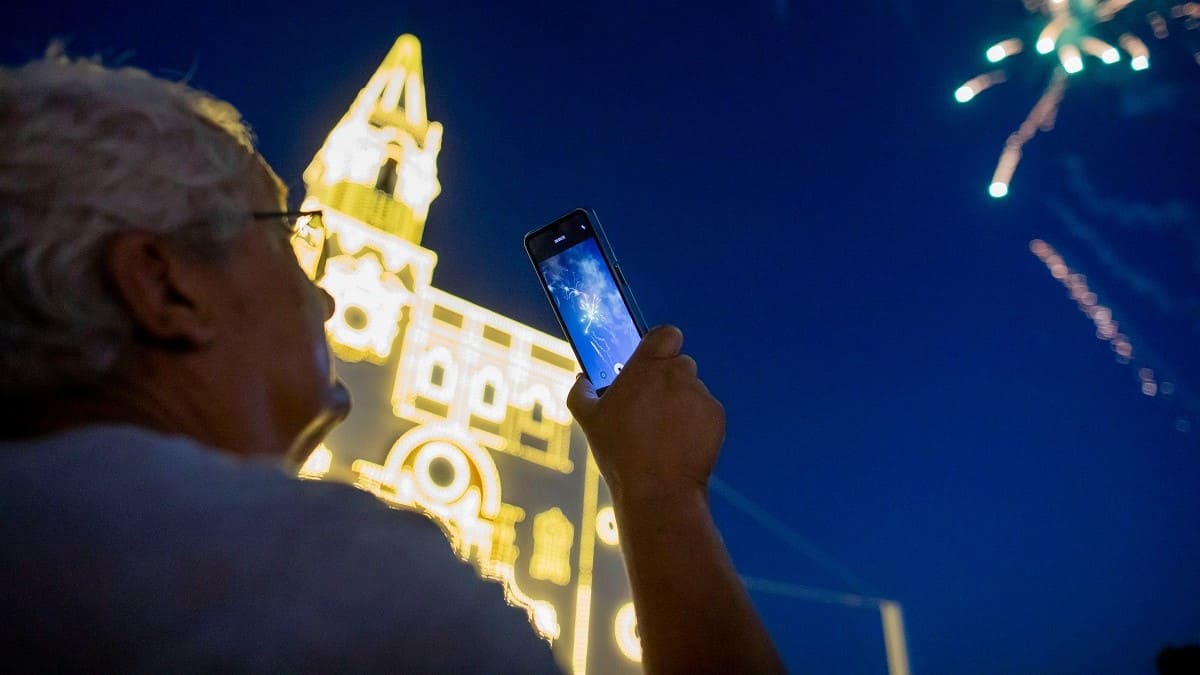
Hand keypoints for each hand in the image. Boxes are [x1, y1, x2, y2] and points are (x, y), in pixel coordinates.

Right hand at [567, 325, 724, 505]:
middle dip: (668, 380)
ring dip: (681, 403)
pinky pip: (706, 411)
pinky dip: (696, 423)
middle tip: (651, 406)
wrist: (658, 490)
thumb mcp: (588, 421)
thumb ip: (581, 392)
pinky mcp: (716, 416)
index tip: (651, 361)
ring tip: (663, 433)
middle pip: (679, 364)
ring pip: (692, 389)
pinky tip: (679, 443)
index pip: (665, 334)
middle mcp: (678, 375)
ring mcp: (700, 395)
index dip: (660, 345)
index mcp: (647, 368)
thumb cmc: (620, 453)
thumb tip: (581, 380)